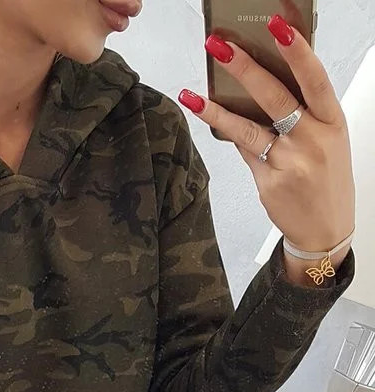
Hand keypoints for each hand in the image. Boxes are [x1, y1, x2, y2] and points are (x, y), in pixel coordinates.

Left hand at [179, 14, 354, 270]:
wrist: (325, 230)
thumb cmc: (326, 179)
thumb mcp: (328, 140)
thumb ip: (304, 113)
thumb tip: (261, 83)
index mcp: (333, 122)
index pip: (315, 79)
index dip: (297, 51)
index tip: (277, 26)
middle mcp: (312, 140)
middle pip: (275, 97)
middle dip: (245, 68)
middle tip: (219, 46)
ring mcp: (289, 163)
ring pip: (247, 128)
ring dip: (217, 109)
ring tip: (193, 93)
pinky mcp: (268, 183)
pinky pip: (244, 152)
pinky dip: (229, 134)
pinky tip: (207, 115)